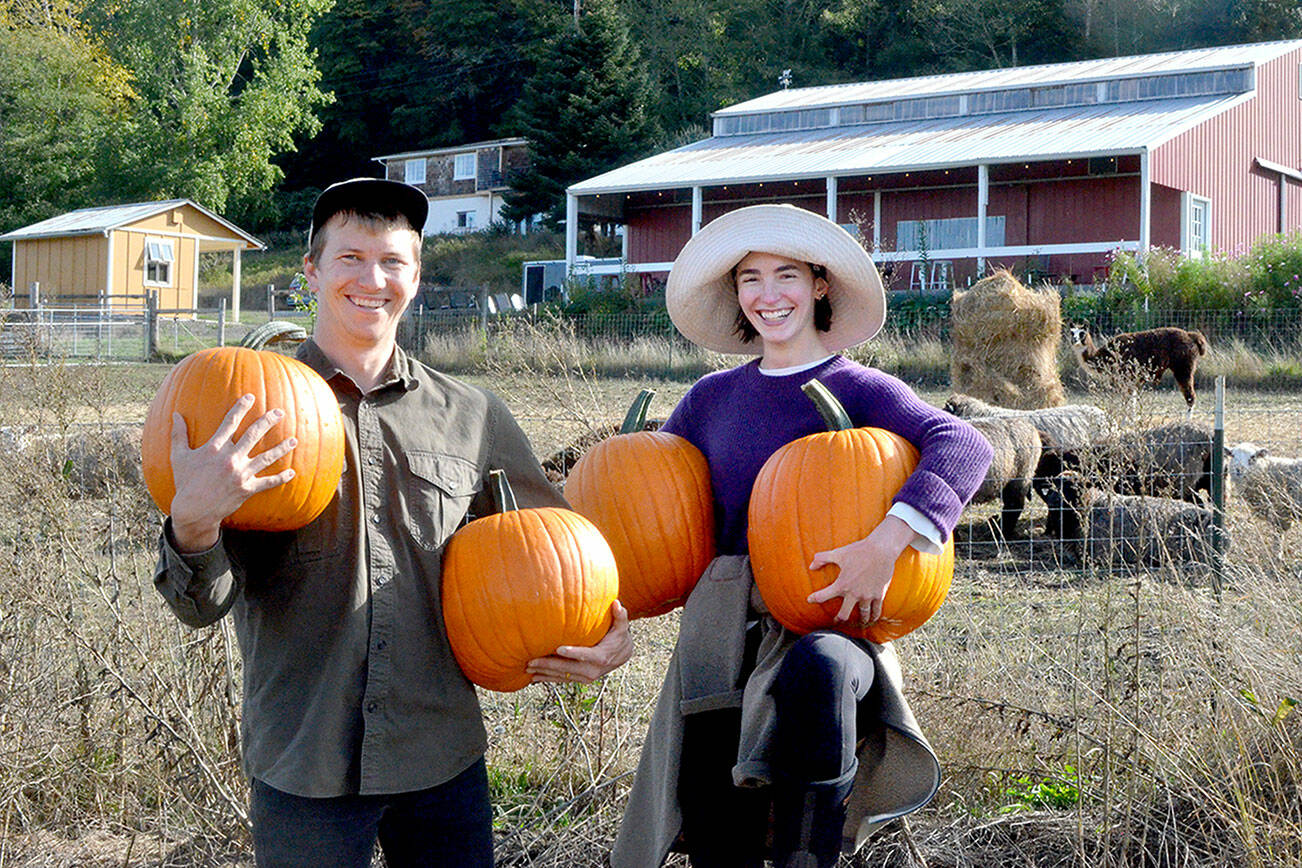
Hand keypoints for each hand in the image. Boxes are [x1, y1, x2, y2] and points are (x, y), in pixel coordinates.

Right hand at [168, 394, 297, 551]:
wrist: (193, 511)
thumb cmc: (185, 482)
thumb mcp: (179, 457)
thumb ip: (178, 435)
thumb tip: (175, 414)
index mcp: (214, 448)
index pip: (229, 422)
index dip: (241, 408)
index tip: (250, 397)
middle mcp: (230, 458)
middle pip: (253, 435)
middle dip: (267, 422)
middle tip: (280, 413)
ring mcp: (240, 474)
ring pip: (266, 457)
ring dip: (281, 448)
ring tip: (294, 440)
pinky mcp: (247, 489)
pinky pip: (267, 482)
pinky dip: (280, 478)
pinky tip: (292, 473)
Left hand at [526, 601, 631, 684]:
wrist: (622, 655)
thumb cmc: (618, 636)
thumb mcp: (621, 626)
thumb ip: (620, 616)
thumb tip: (617, 603)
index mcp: (601, 657)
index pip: (585, 655)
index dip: (572, 652)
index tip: (558, 649)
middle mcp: (593, 670)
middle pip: (568, 668)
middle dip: (548, 665)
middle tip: (531, 660)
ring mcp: (586, 677)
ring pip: (562, 676)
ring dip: (545, 673)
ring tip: (528, 669)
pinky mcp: (580, 679)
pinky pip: (563, 679)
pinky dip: (549, 678)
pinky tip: (534, 677)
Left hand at [806, 515, 915, 626]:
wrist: (881, 550)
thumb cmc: (858, 551)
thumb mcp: (838, 553)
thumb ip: (822, 558)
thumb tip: (811, 566)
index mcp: (842, 584)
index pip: (823, 596)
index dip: (814, 599)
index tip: (809, 600)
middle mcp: (854, 593)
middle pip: (844, 615)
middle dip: (838, 619)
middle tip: (836, 621)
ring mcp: (867, 596)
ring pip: (862, 615)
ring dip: (859, 620)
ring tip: (858, 623)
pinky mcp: (879, 595)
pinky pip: (876, 611)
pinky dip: (874, 616)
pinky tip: (872, 619)